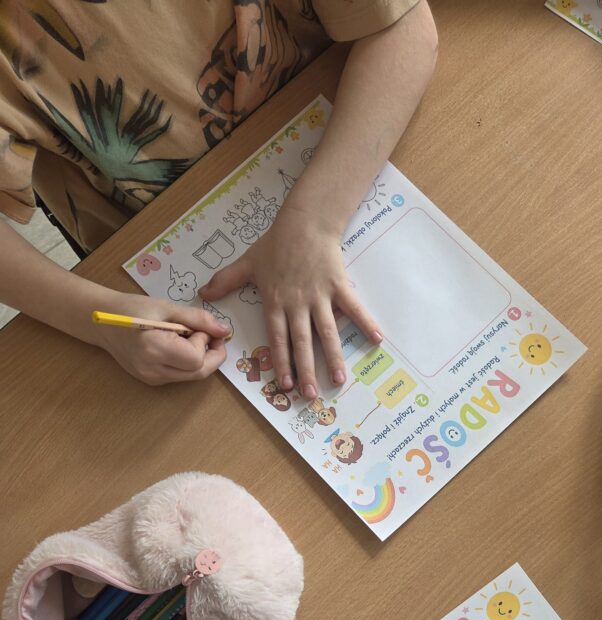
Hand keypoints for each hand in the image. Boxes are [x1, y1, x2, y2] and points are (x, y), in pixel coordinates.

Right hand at [88, 293, 230, 385]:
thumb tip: (225, 331)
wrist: (102, 322)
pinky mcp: (152, 380)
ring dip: (201, 358)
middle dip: (212, 355)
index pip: (196, 359)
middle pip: (199, 373)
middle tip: (210, 335)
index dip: (205, 343)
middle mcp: (153, 370)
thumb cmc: (131, 309)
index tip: (200, 327)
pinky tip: (179, 346)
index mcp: (154, 350)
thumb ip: (198, 319)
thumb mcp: (167, 307)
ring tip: (190, 337)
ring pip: (192, 376)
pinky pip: (181, 375)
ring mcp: (152, 379)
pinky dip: (188, 362)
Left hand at [200, 206, 381, 399]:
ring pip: (327, 332)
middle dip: (305, 370)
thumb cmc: (276, 243)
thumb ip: (226, 281)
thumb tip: (203, 293)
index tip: (284, 385)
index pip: (278, 338)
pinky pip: (354, 307)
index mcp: (275, 302)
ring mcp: (319, 296)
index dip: (281, 363)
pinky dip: (366, 322)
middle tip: (311, 395)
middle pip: (302, 342)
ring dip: (333, 357)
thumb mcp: (247, 262)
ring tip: (338, 380)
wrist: (304, 221)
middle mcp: (297, 304)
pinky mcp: (338, 286)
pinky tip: (377, 340)